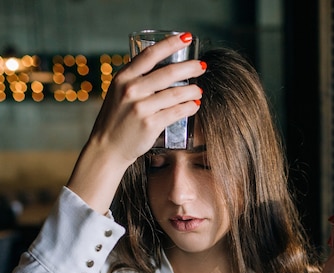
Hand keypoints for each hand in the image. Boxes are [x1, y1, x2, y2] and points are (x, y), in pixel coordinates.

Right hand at [87, 32, 205, 165]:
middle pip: (168, 72)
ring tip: (199, 90)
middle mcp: (132, 90)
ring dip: (192, 90)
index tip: (187, 38)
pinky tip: (194, 105)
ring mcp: (141, 108)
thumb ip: (135, 80)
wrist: (107, 148)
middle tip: (202, 66)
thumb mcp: (118, 93)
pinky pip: (176, 112)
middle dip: (190, 67)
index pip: (150, 54)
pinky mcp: (150, 124)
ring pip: (175, 93)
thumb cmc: (116, 120)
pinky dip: (189, 107)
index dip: (171, 44)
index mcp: (123, 77)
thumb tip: (162, 68)